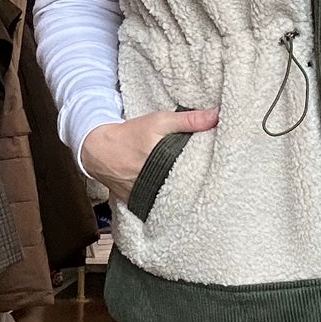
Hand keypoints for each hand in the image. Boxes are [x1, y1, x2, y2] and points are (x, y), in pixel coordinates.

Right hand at [79, 109, 218, 205]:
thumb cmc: (131, 133)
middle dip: (197, 187)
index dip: (208, 174)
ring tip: (199, 195)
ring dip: (182, 196)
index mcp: (163, 164)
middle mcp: (154, 184)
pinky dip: (165, 202)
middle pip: (184, 190)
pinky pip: (155, 206)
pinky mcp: (136, 202)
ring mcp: (143, 196)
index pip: (194, 175)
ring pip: (171, 200)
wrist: (99, 148)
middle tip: (214, 185)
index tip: (221, 174)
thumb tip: (217, 116)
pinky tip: (177, 201)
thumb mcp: (160, 121)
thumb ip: (190, 120)